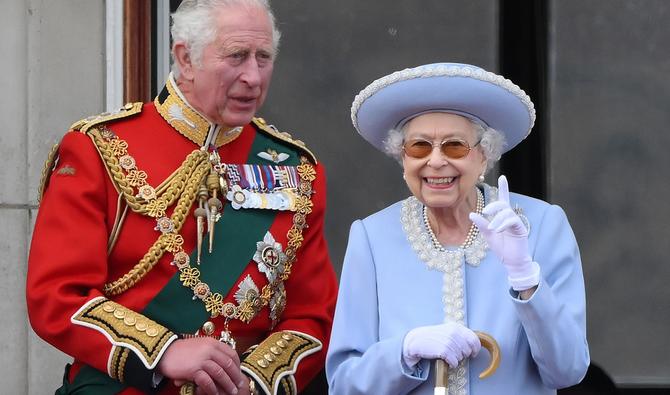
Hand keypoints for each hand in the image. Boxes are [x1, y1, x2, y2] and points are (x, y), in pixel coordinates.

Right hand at [158, 337, 245, 394]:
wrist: (164, 352)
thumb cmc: (182, 350)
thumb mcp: (200, 345)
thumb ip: (212, 352)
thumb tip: (224, 364)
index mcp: (212, 342)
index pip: (231, 353)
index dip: (237, 365)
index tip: (239, 373)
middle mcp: (209, 349)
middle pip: (228, 364)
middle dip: (235, 376)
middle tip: (239, 385)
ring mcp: (202, 359)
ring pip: (220, 373)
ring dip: (227, 384)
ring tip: (231, 392)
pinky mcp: (194, 369)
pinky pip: (208, 381)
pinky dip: (213, 389)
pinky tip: (215, 394)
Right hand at [402, 322, 480, 367]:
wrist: (416, 341)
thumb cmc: (433, 338)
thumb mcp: (447, 331)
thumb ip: (460, 335)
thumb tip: (474, 345)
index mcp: (456, 327)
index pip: (474, 339)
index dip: (475, 348)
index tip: (473, 353)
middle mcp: (454, 333)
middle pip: (468, 350)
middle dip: (464, 355)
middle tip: (455, 354)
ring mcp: (449, 341)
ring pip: (461, 357)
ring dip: (456, 359)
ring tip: (448, 355)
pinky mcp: (444, 350)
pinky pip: (455, 362)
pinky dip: (452, 364)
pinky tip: (446, 360)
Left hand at [469, 175, 539, 289]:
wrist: (511, 262)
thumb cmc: (501, 248)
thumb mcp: (488, 235)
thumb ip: (481, 224)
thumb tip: (471, 214)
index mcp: (502, 217)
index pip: (503, 200)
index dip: (503, 188)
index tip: (503, 177)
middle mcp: (510, 217)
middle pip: (503, 204)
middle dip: (494, 205)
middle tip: (485, 211)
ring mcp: (516, 223)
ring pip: (507, 213)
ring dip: (497, 219)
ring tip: (492, 229)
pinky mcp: (520, 229)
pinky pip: (512, 221)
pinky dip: (503, 224)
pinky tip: (497, 230)